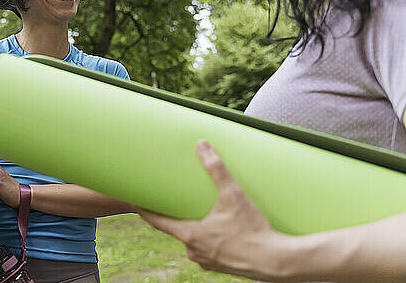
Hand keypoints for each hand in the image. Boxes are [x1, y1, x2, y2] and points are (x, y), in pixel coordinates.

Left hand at [139, 141, 288, 280]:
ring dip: (192, 227)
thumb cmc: (253, 229)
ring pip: (192, 241)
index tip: (135, 200)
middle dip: (173, 215)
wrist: (276, 261)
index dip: (144, 210)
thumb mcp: (233, 195)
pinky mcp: (219, 265)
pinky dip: (207, 239)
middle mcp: (193, 250)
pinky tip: (218, 230)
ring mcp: (206, 261)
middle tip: (172, 199)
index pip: (156, 221)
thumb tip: (202, 145)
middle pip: (175, 229)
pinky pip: (206, 250)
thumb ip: (216, 169)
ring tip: (198, 213)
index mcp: (190, 234)